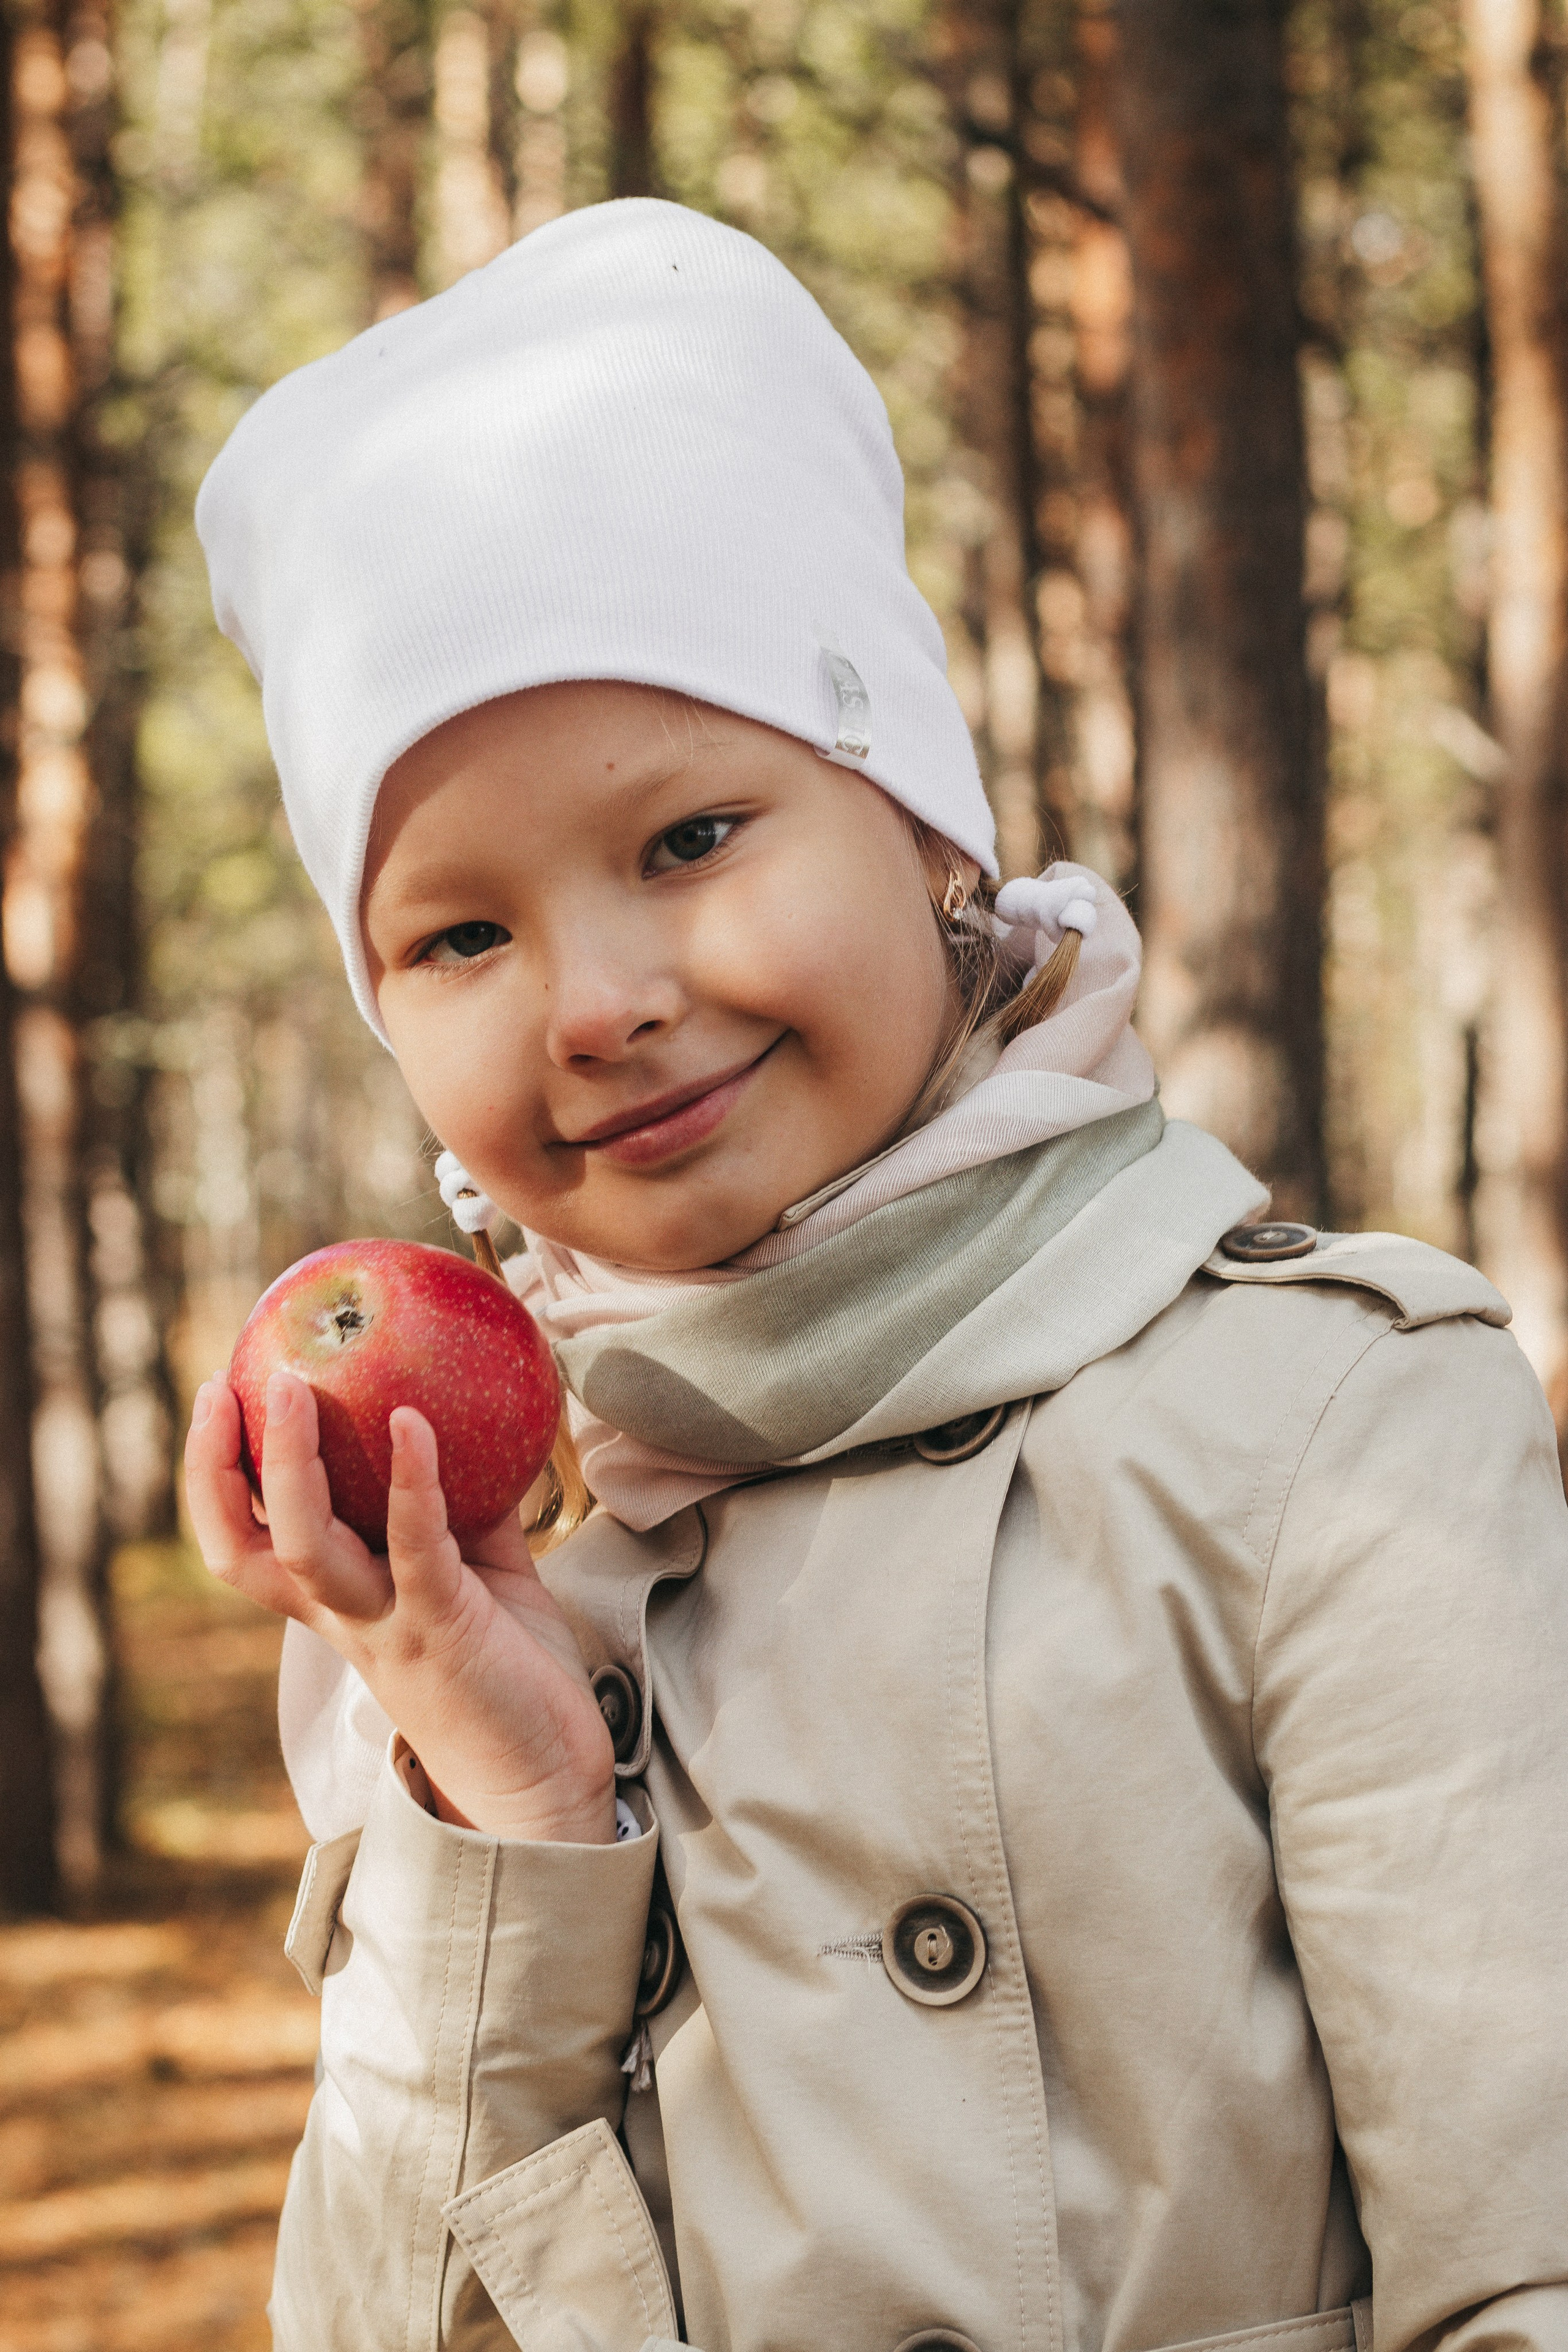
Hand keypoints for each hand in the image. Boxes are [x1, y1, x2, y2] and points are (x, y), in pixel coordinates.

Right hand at [185, 1370, 615, 1843]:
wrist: (545, 1769)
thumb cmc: (507, 1665)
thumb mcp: (479, 1565)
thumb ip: (465, 1500)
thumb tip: (476, 1414)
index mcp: (337, 1602)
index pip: (244, 1542)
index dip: (213, 1475)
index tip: (214, 1397)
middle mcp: (343, 1616)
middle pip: (246, 1547)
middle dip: (218, 1467)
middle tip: (224, 1385)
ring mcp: (386, 1625)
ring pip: (306, 1548)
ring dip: (292, 1464)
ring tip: (294, 1386)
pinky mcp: (442, 1628)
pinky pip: (413, 1545)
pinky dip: (409, 1481)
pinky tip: (414, 1422)